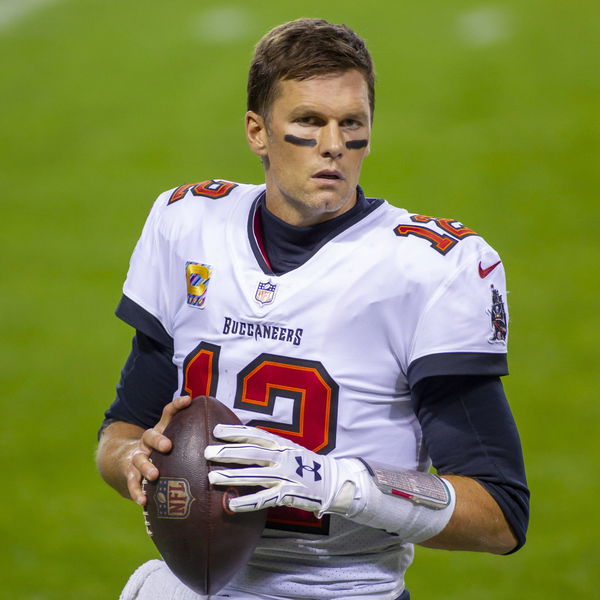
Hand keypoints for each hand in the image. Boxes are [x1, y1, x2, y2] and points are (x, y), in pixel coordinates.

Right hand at [127, 395, 191, 504]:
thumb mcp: (172, 438)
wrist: (126, 462)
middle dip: (158, 440)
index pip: (167, 414)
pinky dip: (136, 492)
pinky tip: (143, 501)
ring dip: (146, 467)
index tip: (188, 400)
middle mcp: (146, 442)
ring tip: (154, 475)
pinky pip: (132, 484)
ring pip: (139, 460)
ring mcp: (136, 458)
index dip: (177, 405)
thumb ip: (192, 433)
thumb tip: (222, 429)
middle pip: (149, 436)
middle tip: (167, 446)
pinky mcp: (130, 475)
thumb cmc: (159, 451)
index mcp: (160, 430)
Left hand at [204, 424, 363, 515]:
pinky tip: (231, 505)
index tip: (216, 430)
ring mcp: (285, 476)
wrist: (332, 481)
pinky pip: (264, 499)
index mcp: (281, 444)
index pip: (255, 434)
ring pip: (254, 475)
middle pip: (251, 452)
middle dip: (228, 452)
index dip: (235, 431)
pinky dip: (247, 502)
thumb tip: (241, 442)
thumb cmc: (305, 465)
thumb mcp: (288, 449)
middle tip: (207, 452)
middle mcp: (282, 457)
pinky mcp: (288, 494)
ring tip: (211, 478)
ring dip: (231, 476)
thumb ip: (269, 447)